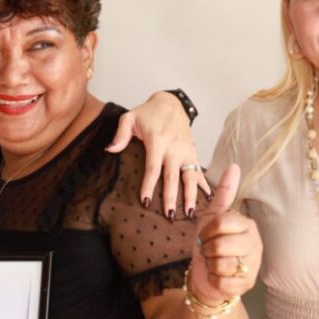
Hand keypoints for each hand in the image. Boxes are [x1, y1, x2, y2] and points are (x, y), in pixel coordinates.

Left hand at [107, 91, 210, 216]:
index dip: (149, 186)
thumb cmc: (147, 113)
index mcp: (158, 141)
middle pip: (173, 177)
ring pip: (191, 176)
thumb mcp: (129, 118)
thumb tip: (110, 150)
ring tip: (190, 213)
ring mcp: (186, 151)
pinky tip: (208, 199)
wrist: (171, 103)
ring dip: (191, 195)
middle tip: (169, 215)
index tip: (146, 201)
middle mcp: (174, 148)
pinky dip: (204, 185)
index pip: (153, 168)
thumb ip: (120, 134)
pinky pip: (200, 171)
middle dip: (172, 197)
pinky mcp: (193, 153)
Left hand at [189, 164, 261, 304]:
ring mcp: (253, 266)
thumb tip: (234, 165)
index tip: (206, 235)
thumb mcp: (212, 217)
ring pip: (221, 265)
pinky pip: (222, 282)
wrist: (206, 276)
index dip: (206, 231)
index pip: (221, 222)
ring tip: (214, 264)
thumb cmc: (210, 244)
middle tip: (210, 251)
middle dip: (207, 250)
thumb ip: (224, 194)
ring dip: (210, 265)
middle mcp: (255, 244)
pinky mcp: (246, 285)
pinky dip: (214, 280)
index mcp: (247, 225)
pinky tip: (218, 277)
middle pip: (220, 245)